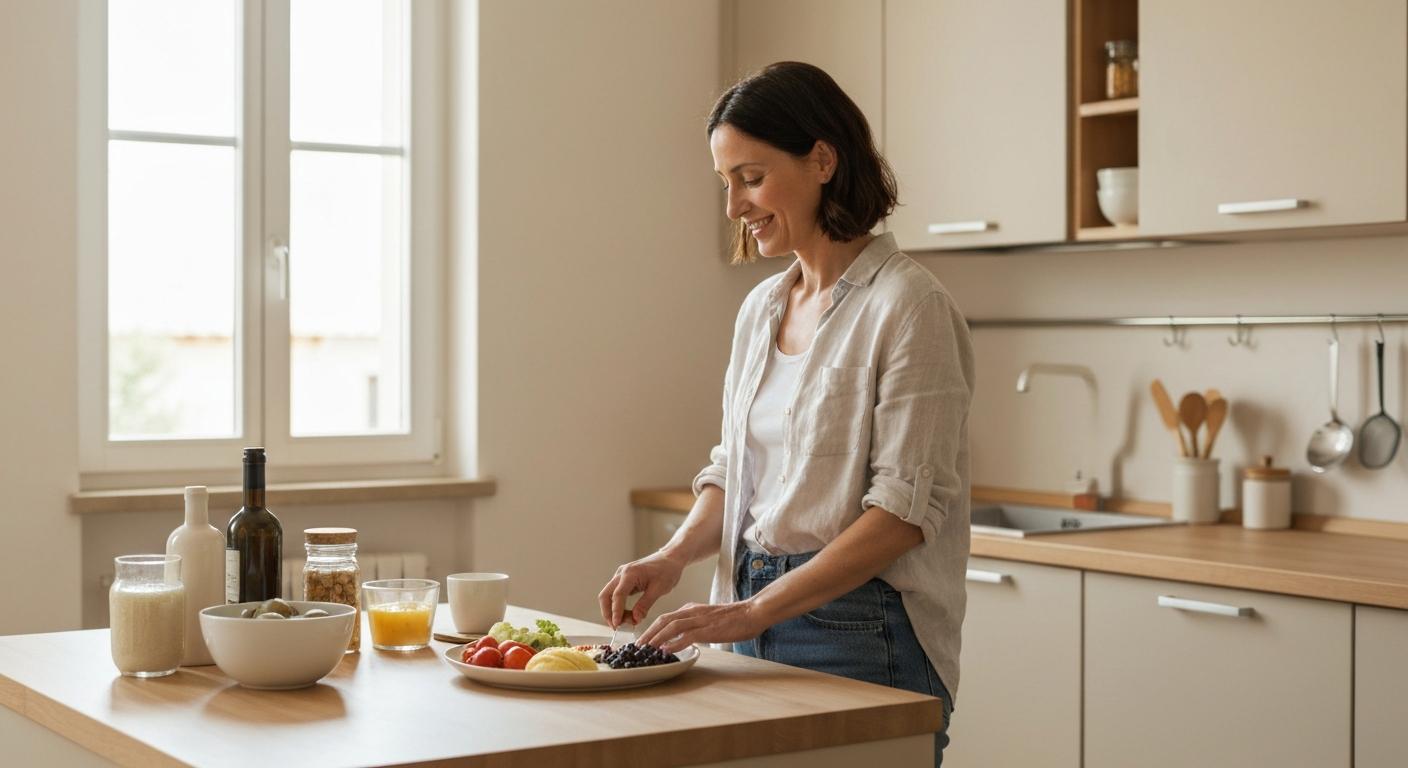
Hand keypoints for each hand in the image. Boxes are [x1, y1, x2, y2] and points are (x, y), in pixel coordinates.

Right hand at [597, 551, 685, 628]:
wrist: (670, 558)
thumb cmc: (667, 570)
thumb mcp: (659, 589)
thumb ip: (645, 604)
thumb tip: (635, 619)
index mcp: (630, 573)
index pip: (617, 595)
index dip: (616, 612)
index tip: (617, 625)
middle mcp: (622, 573)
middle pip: (605, 595)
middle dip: (608, 613)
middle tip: (617, 627)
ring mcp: (621, 575)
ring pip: (608, 595)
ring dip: (613, 610)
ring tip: (627, 622)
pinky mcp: (624, 580)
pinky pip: (615, 594)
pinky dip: (618, 606)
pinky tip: (628, 614)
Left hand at [636, 599, 768, 654]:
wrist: (752, 612)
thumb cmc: (734, 618)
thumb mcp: (708, 616)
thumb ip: (695, 622)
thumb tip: (683, 634)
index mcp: (691, 609)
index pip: (666, 618)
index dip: (651, 628)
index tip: (642, 640)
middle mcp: (692, 612)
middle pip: (663, 621)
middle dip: (648, 633)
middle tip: (636, 647)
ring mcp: (700, 620)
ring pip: (671, 627)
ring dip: (656, 638)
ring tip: (646, 649)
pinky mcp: (708, 629)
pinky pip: (688, 636)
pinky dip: (675, 643)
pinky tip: (666, 651)